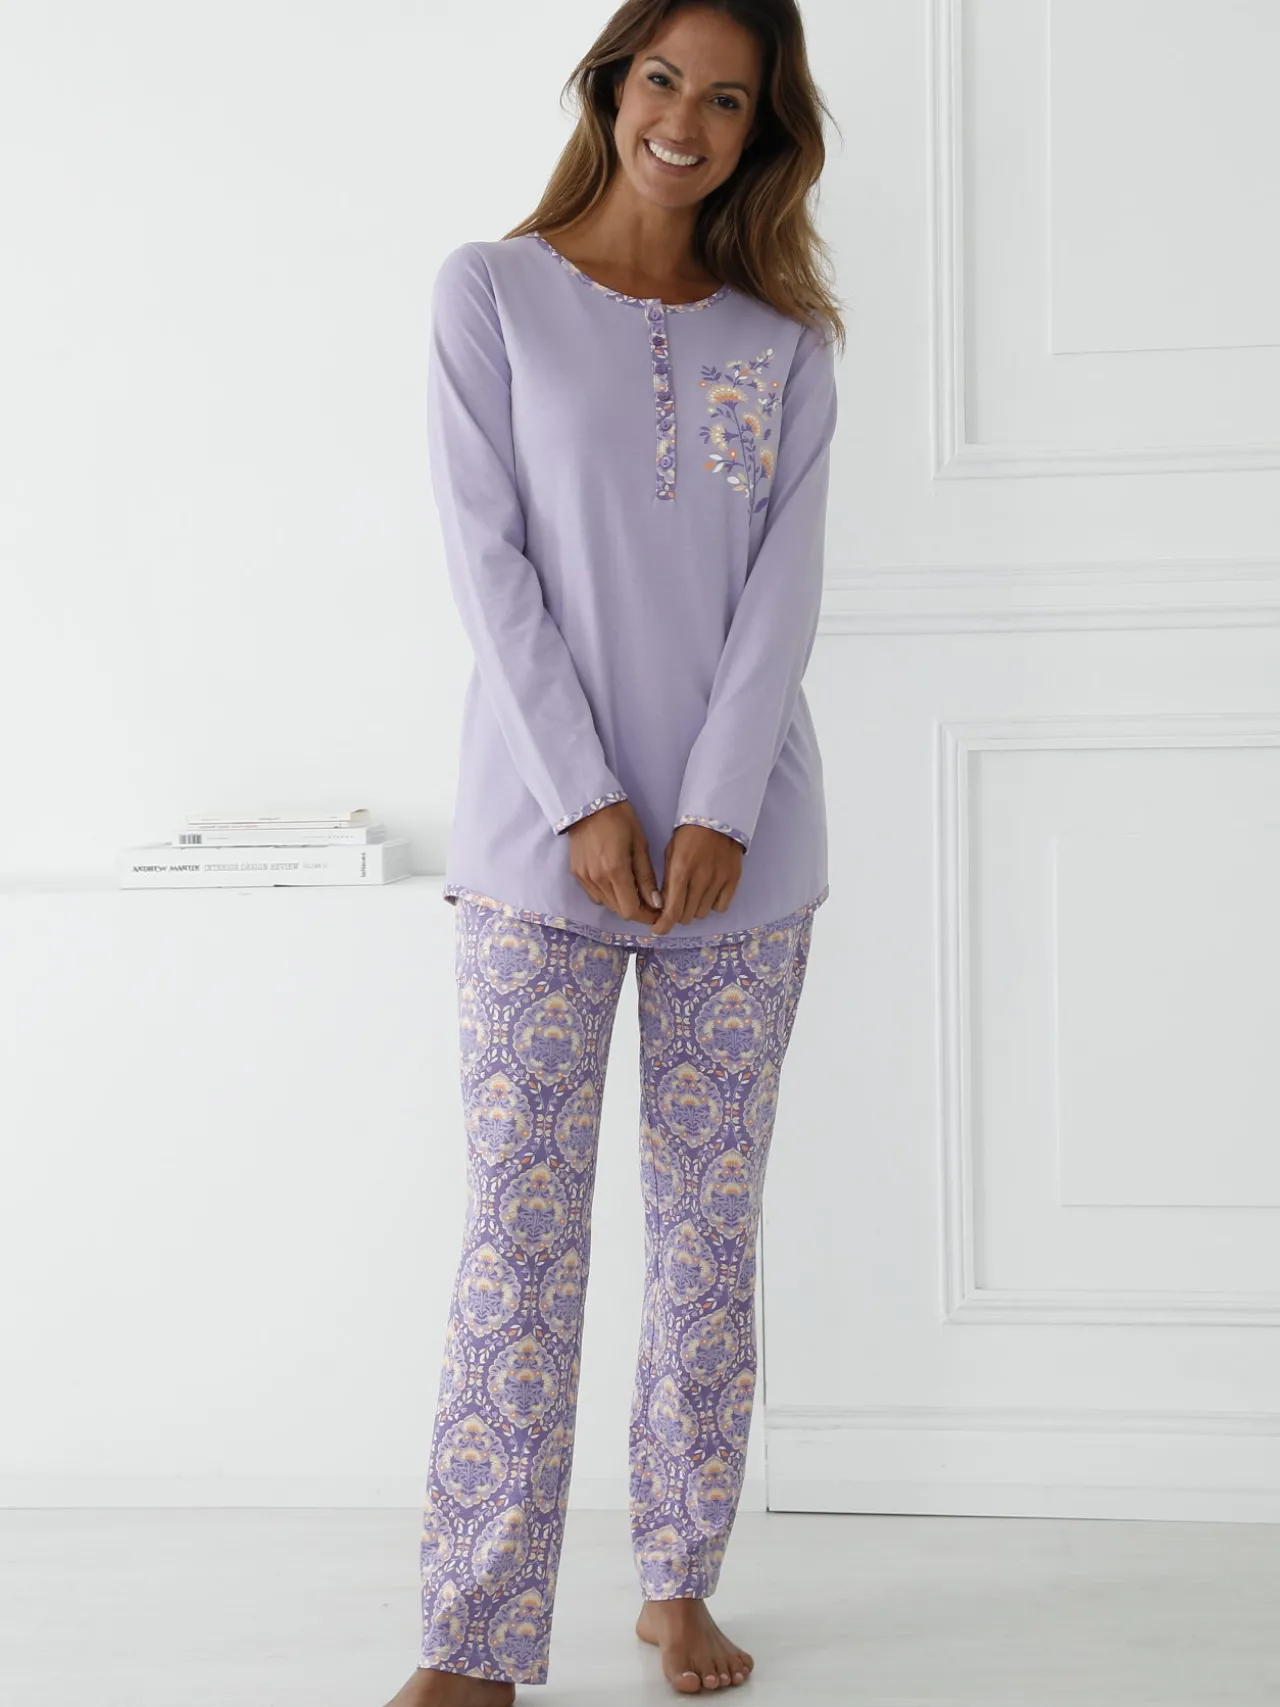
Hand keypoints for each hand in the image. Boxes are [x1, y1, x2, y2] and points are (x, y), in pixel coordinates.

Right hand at [566, 800, 662, 926]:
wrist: (588, 804)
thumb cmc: (620, 819)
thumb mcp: (640, 845)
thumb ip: (647, 877)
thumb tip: (657, 904)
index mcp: (615, 871)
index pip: (631, 911)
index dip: (647, 917)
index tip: (659, 913)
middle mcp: (597, 880)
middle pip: (619, 910)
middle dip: (637, 910)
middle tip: (650, 900)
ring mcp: (584, 878)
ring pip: (607, 904)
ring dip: (622, 902)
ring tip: (634, 889)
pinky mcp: (577, 874)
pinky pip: (596, 895)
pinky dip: (609, 895)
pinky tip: (616, 881)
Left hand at [650, 823, 742, 935]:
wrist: (716, 818)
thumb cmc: (688, 835)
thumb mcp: (670, 854)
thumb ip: (667, 881)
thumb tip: (663, 907)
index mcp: (681, 871)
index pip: (672, 910)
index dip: (664, 925)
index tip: (658, 930)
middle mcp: (700, 879)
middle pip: (687, 916)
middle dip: (678, 914)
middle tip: (677, 904)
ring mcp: (719, 880)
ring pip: (702, 913)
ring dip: (694, 909)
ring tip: (693, 895)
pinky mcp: (733, 880)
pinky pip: (721, 907)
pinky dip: (712, 905)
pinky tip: (708, 893)